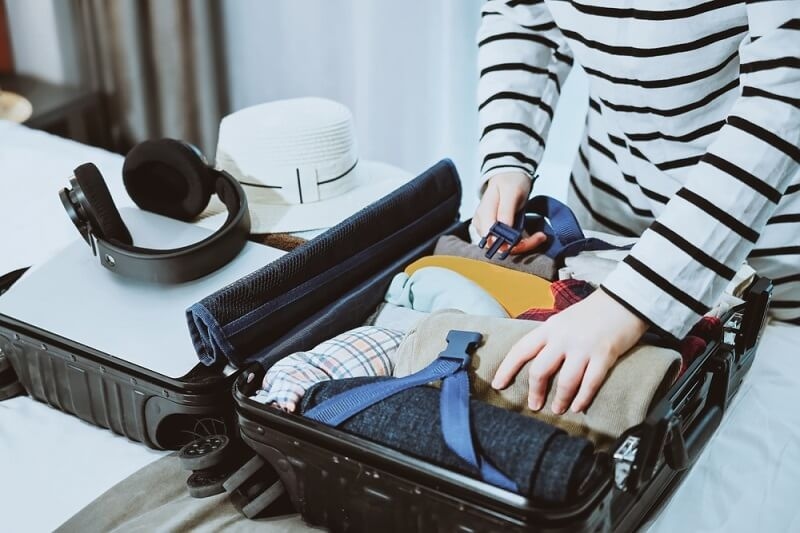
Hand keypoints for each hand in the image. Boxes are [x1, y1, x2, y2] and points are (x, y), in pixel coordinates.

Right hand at [473, 171, 546, 253]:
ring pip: (505, 247)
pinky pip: (508, 243)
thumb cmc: (510, 181)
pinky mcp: (497, 231)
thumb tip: (502, 230)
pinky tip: (533, 235)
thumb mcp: (512, 192)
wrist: (509, 176)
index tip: (527, 239)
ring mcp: (489, 229)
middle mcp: (483, 224)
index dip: (508, 243)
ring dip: (524, 244)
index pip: (491, 238)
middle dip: (520, 245)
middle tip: (539, 237)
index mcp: (483, 214)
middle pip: (498, 246)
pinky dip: (522, 241)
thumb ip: (505, 211)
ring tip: (539, 235)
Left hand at [492, 289, 647, 413]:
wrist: (623, 300)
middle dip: (535, 391)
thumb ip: (550, 338)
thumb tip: (537, 360)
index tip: (498, 385)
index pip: (521, 350)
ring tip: (557, 409)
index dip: (507, 368)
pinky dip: (583, 398)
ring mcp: (583, 347)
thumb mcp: (563, 320)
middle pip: (540, 370)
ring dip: (560, 399)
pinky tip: (578, 407)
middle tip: (533, 406)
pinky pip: (590, 382)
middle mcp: (562, 338)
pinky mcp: (604, 355)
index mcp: (549, 328)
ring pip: (565, 380)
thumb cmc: (591, 312)